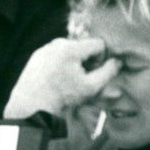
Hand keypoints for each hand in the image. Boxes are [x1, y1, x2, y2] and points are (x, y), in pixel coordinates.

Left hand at [4, 38, 120, 119]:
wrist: (31, 106)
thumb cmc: (63, 97)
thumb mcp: (91, 87)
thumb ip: (108, 72)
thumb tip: (118, 62)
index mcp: (71, 48)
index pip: (98, 44)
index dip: (102, 59)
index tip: (94, 73)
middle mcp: (57, 43)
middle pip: (84, 46)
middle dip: (88, 61)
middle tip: (82, 79)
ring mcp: (45, 48)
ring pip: (71, 50)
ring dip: (75, 62)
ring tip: (68, 80)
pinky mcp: (37, 55)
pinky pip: (57, 54)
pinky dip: (61, 64)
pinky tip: (57, 79)